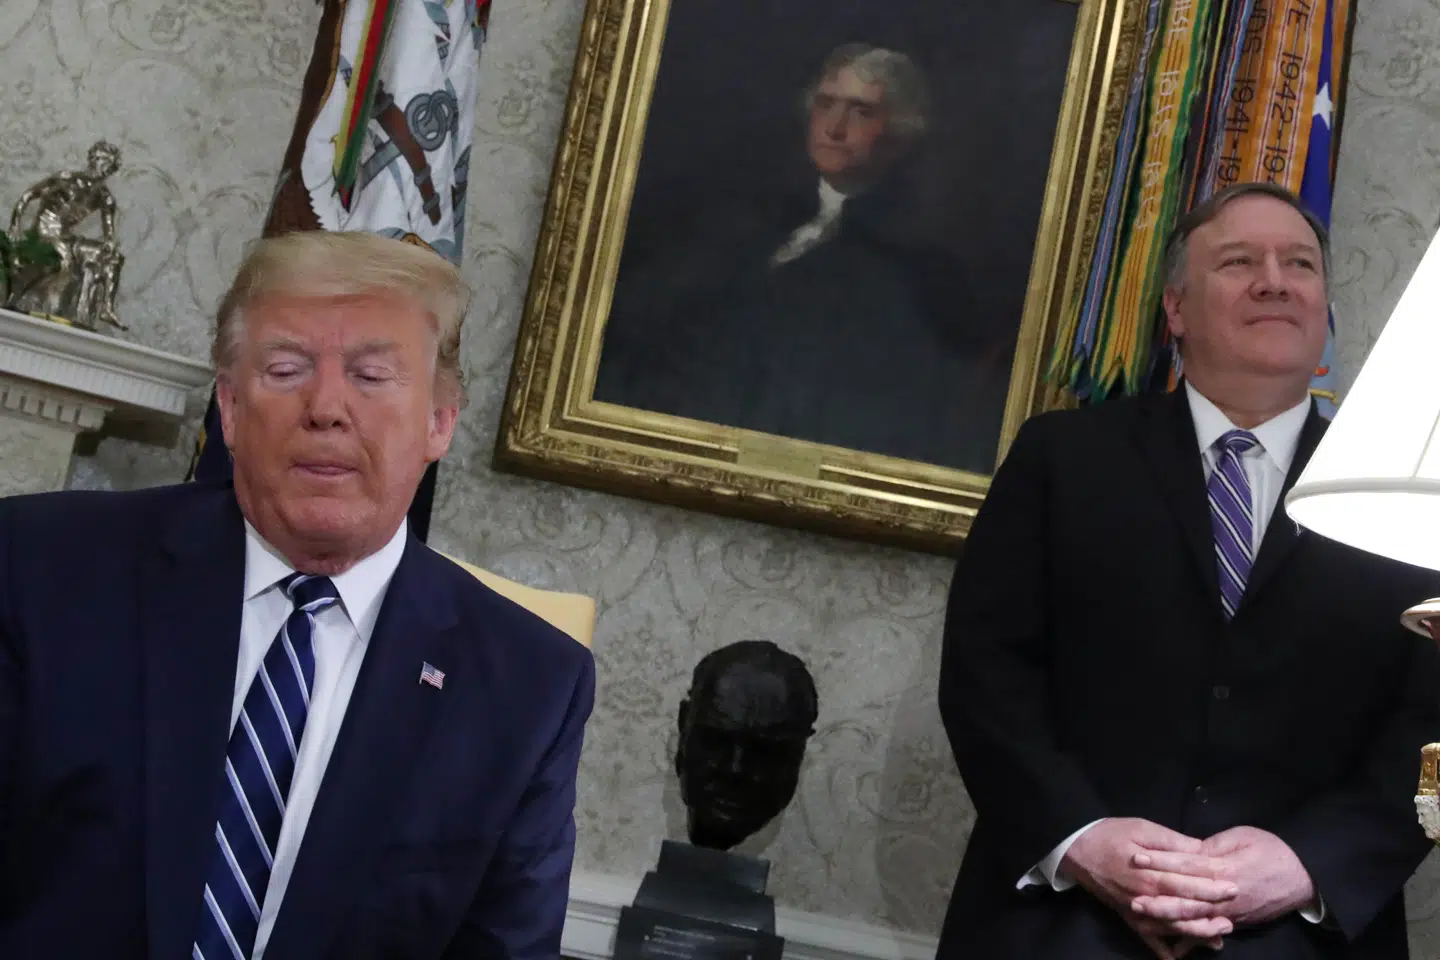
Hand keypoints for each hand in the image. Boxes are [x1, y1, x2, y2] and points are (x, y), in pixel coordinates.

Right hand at [1060, 818, 1236, 955]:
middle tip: (1234, 912)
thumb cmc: (1111, 835)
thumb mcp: (1143, 828)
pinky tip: (1180, 958)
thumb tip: (1202, 851)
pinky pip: (1149, 940)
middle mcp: (1145, 898)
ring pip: (1172, 928)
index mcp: (1150, 874)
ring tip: (1220, 935)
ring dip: (1197, 933)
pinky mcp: (1129, 918)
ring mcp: (1137, 912)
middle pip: (1184, 909)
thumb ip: (1173, 842)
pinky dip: (1164, 952)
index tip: (1234, 888)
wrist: (1077, 848)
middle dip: (1211, 911)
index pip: (1187, 884)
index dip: (1212, 887)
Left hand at [1131, 826, 1314, 929]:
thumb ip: (1212, 846)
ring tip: (1145, 920)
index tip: (1137, 858)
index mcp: (1224, 868)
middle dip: (1159, 900)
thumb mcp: (1241, 837)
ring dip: (1169, 921)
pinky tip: (1172, 948)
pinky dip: (1191, 941)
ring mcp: (1230, 913)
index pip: (1186, 865)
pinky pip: (1209, 934)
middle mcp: (1225, 895)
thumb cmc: (1272, 850)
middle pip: (1187, 899)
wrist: (1304, 876)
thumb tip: (1188, 851)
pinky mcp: (1235, 923)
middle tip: (1133, 899)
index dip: (1161, 862)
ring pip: (1195, 920)